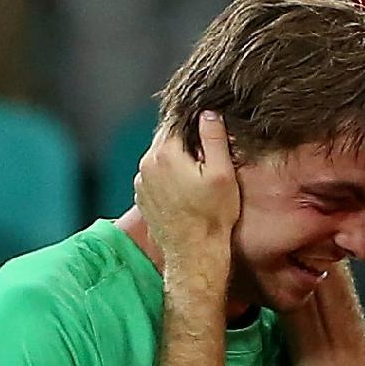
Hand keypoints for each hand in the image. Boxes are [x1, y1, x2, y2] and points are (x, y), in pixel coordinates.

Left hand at [134, 111, 239, 277]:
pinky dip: (167, 180)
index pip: (176, 122)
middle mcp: (147, 164)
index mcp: (165, 153)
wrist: (194, 253)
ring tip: (195, 181)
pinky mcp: (142, 198)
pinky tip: (184, 194)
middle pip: (167, 141)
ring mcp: (141, 182)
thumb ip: (214, 138)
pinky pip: (155, 178)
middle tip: (205, 161)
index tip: (206, 133)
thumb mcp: (223, 174)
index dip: (193, 125)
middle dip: (185, 146)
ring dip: (175, 163)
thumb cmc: (212, 216)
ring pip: (160, 159)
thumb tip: (207, 113)